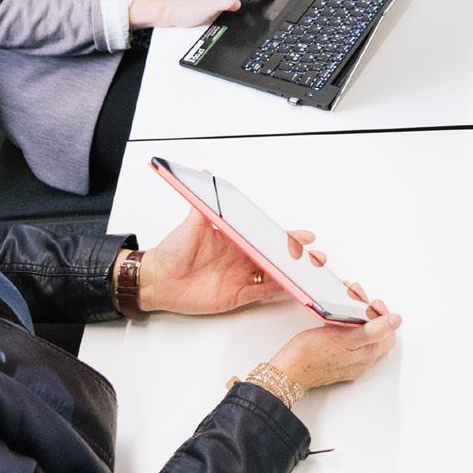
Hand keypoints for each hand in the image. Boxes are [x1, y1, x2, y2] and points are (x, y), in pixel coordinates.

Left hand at [135, 216, 325, 317]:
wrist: (157, 280)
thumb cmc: (171, 252)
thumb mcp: (189, 225)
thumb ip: (202, 205)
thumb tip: (205, 178)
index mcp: (234, 239)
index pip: (265, 236)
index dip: (285, 237)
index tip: (303, 236)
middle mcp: (240, 258)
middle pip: (275, 256)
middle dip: (297, 257)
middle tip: (315, 257)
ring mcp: (240, 276)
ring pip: (273, 275)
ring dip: (292, 274)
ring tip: (310, 275)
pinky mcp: (235, 295)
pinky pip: (261, 293)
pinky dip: (276, 292)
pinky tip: (292, 289)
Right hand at [269, 293, 401, 391]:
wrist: (288, 371)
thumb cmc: (309, 356)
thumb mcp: (345, 338)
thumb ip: (373, 330)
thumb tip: (395, 321)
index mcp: (366, 355)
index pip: (387, 332)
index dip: (382, 314)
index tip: (371, 302)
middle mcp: (361, 360)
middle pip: (376, 332)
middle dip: (370, 311)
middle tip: (358, 299)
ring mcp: (349, 361)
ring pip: (363, 335)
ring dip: (358, 316)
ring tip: (346, 304)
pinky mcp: (337, 359)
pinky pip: (350, 340)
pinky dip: (348, 325)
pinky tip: (339, 318)